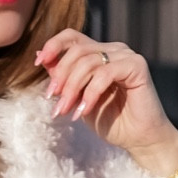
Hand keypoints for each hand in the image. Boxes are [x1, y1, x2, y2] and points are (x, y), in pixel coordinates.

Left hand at [36, 29, 177, 177]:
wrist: (139, 139)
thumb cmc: (112, 121)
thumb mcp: (78, 98)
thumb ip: (64, 78)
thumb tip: (40, 55)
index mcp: (99, 53)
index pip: (72, 37)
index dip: (53, 46)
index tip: (37, 64)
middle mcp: (113, 50)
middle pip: (77, 50)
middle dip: (61, 78)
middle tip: (53, 102)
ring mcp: (126, 56)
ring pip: (88, 61)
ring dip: (72, 89)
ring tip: (66, 111)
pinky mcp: (137, 66)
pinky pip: (105, 73)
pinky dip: (90, 93)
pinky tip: (84, 111)